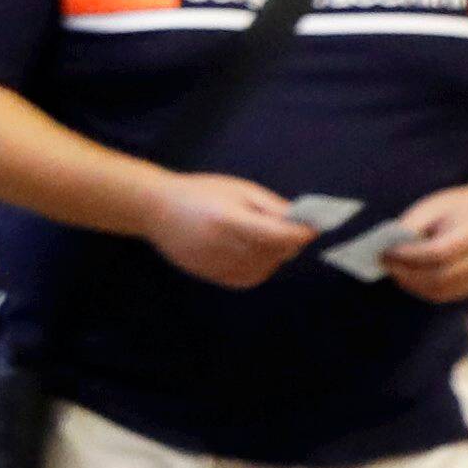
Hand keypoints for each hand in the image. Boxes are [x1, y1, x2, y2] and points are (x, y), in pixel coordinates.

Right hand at [141, 174, 320, 291]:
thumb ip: (271, 207)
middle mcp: (223, 247)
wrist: (155, 209)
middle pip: (276, 254)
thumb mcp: (238, 189)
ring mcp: (216, 265)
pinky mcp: (212, 276)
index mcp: (229, 220)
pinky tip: (251, 251)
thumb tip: (303, 223)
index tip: (313, 226)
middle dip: (289, 241)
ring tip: (264, 237)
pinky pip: (250, 277)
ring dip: (275, 255)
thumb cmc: (200, 192)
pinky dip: (260, 266)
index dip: (302, 232)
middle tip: (286, 226)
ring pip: (266, 268)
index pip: (280, 235)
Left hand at [377, 179, 467, 303]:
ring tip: (392, 268)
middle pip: (440, 276)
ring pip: (441, 291)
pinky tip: (406, 275)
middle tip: (383, 260)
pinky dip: (421, 288)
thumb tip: (389, 246)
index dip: (411, 254)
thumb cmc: (461, 208)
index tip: (388, 250)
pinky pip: (445, 295)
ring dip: (410, 282)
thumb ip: (415, 223)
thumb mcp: (438, 205)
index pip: (441, 252)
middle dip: (406, 271)